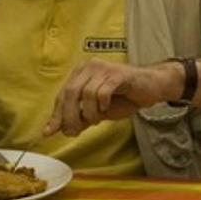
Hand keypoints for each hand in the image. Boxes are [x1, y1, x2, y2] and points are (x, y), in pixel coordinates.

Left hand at [44, 59, 180, 136]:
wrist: (150, 88)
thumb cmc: (123, 97)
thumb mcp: (97, 111)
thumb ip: (79, 117)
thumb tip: (58, 130)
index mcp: (80, 73)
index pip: (62, 95)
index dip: (56, 115)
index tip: (50, 132)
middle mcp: (89, 67)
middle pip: (70, 93)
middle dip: (70, 116)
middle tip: (74, 132)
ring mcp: (104, 68)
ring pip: (86, 93)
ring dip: (89, 113)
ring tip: (97, 119)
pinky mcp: (118, 74)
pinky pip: (103, 91)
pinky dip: (102, 104)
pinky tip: (106, 109)